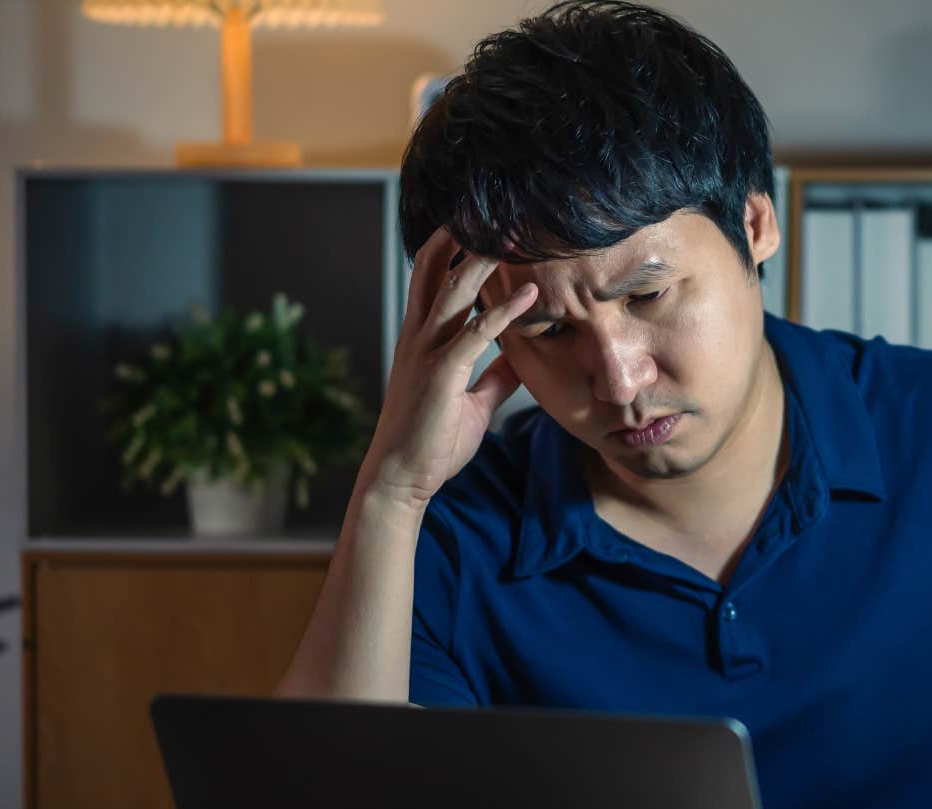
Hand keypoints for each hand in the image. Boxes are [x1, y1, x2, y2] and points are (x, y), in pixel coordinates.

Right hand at [358, 228, 536, 512]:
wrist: (401, 478)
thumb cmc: (432, 441)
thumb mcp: (473, 401)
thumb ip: (495, 375)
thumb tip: (521, 359)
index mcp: (422, 339)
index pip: (431, 278)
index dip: (450, 246)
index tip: (476, 220)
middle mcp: (419, 337)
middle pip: (434, 269)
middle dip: (461, 236)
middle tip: (492, 207)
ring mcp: (427, 353)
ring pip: (452, 292)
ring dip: (483, 261)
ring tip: (512, 234)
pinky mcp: (441, 374)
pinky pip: (475, 335)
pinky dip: (504, 313)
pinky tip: (529, 296)